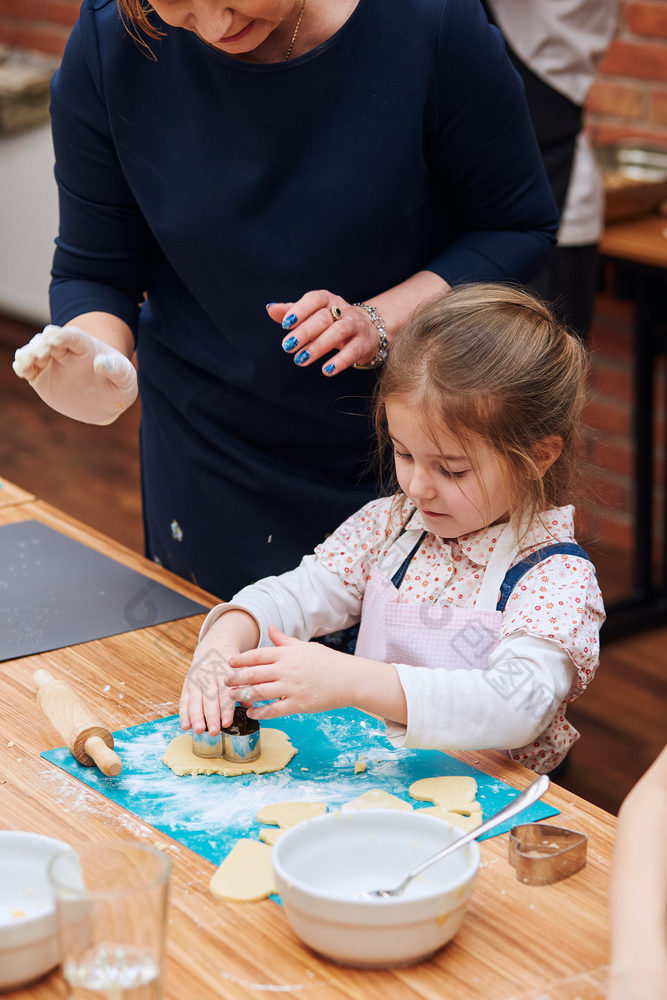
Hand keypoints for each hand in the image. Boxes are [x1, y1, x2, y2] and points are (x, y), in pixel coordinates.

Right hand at [13, 324, 136, 424]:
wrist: (106, 401)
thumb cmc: (118, 385)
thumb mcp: (126, 379)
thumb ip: (117, 369)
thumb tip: (101, 362)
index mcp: (86, 347)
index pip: (73, 336)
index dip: (62, 335)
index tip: (53, 337)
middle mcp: (65, 351)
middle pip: (49, 340)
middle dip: (42, 344)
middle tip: (40, 353)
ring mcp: (52, 362)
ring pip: (34, 351)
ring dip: (28, 353)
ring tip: (27, 361)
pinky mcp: (40, 377)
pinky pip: (27, 368)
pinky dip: (22, 366)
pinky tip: (21, 369)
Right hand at [179, 643, 253, 734]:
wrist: (214, 647)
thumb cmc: (231, 664)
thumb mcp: (240, 671)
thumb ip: (244, 687)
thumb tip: (249, 704)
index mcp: (224, 672)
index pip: (224, 692)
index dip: (225, 709)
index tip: (227, 722)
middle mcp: (208, 676)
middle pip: (209, 698)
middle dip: (211, 716)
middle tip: (214, 731)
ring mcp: (196, 680)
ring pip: (194, 700)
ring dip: (196, 717)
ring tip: (199, 730)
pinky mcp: (187, 684)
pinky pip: (184, 700)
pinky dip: (184, 714)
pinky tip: (186, 726)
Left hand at [225, 624, 351, 718]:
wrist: (348, 679)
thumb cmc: (327, 661)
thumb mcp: (304, 646)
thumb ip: (284, 639)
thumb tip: (269, 628)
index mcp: (287, 654)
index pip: (257, 655)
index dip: (240, 660)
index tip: (229, 663)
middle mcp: (286, 670)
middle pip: (253, 674)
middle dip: (235, 678)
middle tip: (224, 681)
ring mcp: (291, 687)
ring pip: (259, 692)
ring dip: (242, 695)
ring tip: (232, 697)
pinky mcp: (297, 704)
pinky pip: (273, 710)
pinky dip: (260, 712)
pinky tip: (252, 712)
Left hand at [267, 291, 380, 375]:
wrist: (367, 329)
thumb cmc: (332, 322)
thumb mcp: (312, 314)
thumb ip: (292, 311)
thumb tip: (270, 309)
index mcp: (327, 299)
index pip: (314, 299)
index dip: (300, 310)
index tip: (285, 324)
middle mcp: (343, 310)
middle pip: (323, 318)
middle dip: (304, 332)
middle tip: (287, 346)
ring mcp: (355, 326)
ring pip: (338, 332)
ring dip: (318, 347)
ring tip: (300, 360)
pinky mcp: (364, 343)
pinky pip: (352, 351)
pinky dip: (339, 361)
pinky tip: (326, 370)